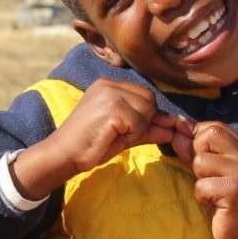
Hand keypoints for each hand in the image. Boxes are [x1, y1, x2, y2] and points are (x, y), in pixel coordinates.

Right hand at [11, 81, 190, 200]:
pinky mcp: (112, 108)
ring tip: (114, 135)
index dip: (146, 115)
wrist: (63, 154)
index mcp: (109, 84)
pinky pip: (139, 122)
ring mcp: (110, 94)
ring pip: (147, 110)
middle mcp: (109, 84)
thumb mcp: (123, 133)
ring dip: (137, 128)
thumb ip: (147, 127)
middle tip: (120, 134)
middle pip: (150, 100)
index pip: (145, 95)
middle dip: (143, 121)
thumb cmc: (90, 145)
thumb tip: (173, 127)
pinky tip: (112, 137)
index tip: (130, 131)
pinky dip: (131, 134)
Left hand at [173, 121, 237, 238]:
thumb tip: (176, 127)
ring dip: (200, 180)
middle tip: (208, 177)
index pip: (214, 127)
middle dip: (197, 157)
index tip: (196, 156)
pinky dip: (202, 196)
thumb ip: (195, 149)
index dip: (197, 138)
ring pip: (200, 161)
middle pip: (208, 137)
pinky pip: (201, 185)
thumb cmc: (225, 199)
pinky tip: (215, 203)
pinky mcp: (234, 190)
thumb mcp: (210, 170)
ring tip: (214, 191)